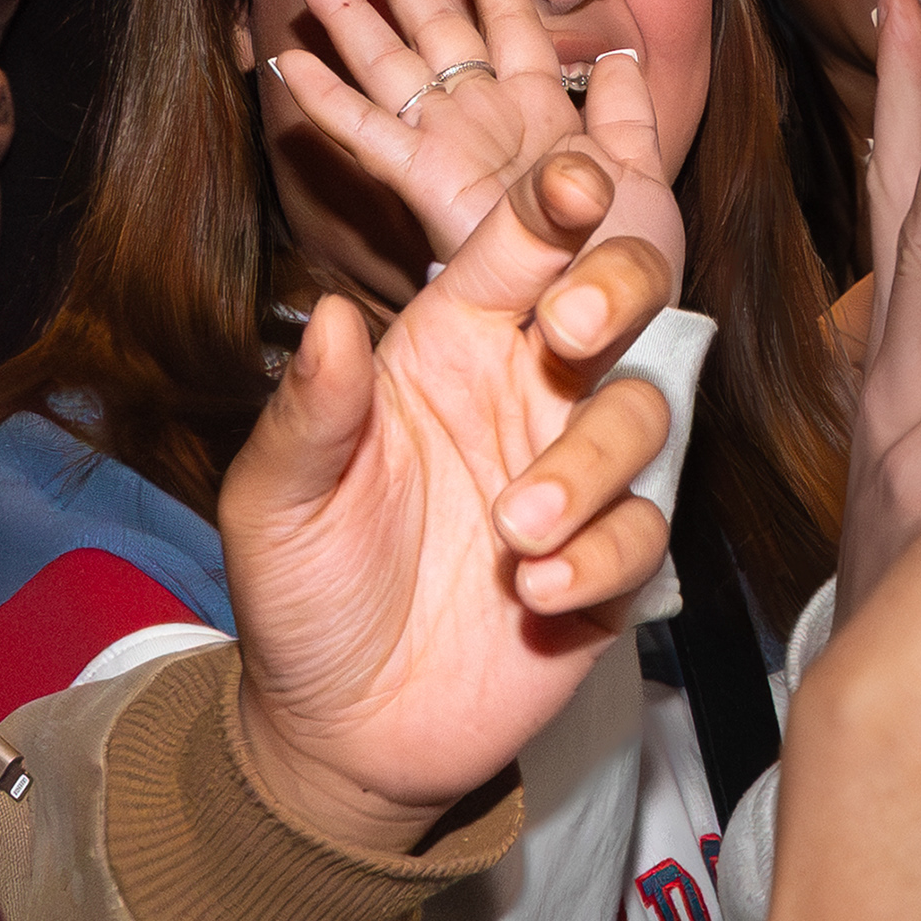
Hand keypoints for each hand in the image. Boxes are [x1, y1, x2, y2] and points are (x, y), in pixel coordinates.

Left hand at [222, 145, 685, 852]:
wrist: (338, 732)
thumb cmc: (303, 593)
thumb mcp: (273, 502)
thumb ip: (309, 413)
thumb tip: (329, 316)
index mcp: (452, 349)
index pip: (522, 247)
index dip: (559, 203)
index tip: (576, 188)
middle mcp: (530, 394)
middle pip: (623, 298)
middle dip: (618, 289)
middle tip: (570, 331)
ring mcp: (580, 475)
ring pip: (645, 414)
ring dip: (589, 463)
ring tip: (510, 531)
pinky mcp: (614, 561)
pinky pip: (648, 529)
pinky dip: (602, 553)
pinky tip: (534, 592)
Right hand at [269, 0, 681, 272]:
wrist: (608, 306)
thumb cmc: (626, 252)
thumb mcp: (640, 170)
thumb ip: (625, 113)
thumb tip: (619, 57)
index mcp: (542, 107)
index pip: (510, 22)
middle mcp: (487, 117)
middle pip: (433, 31)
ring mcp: (450, 144)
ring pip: (391, 65)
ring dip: (350, 18)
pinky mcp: (423, 181)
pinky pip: (369, 132)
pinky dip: (328, 99)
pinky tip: (292, 62)